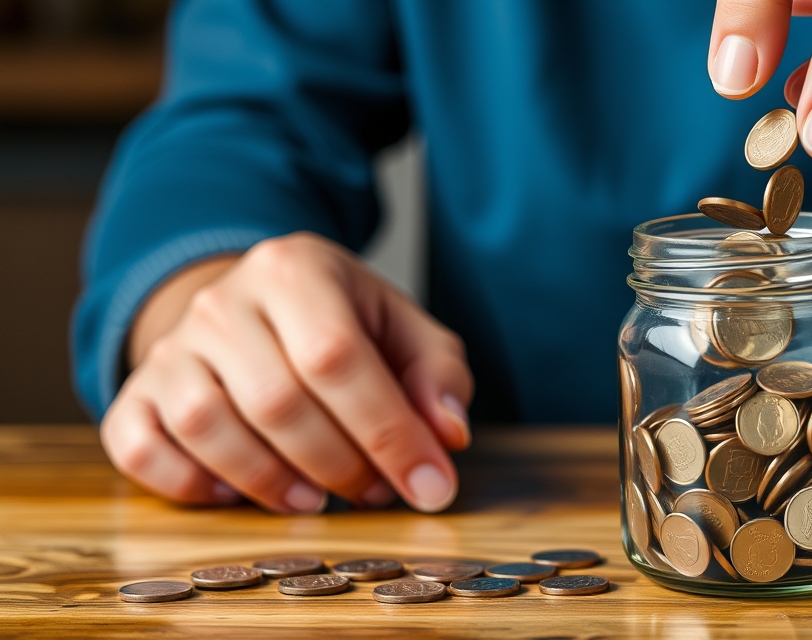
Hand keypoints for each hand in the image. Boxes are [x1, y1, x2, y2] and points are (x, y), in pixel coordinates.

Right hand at [100, 233, 472, 512]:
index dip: (388, 432)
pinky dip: (187, 484)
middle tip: (375, 492)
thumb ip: (439, 375)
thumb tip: (446, 435)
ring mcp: (170, 347)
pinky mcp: (135, 392)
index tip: (428, 485)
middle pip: (276, 401)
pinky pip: (140, 448)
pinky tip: (237, 492)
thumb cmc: (340, 325)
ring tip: (317, 499)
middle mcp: (222, 301)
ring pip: (208, 427)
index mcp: (295, 270)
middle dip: (339, 464)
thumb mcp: (403, 329)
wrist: (252, 309)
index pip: (337, 357)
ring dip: (270, 482)